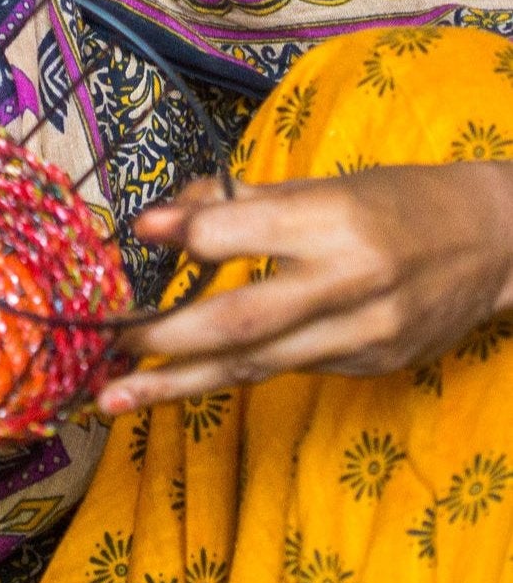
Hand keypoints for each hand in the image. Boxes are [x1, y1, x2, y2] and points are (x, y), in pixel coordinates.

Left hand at [98, 162, 512, 414]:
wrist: (497, 245)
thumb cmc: (396, 202)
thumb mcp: (323, 184)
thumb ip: (239, 201)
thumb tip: (159, 220)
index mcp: (334, 220)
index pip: (244, 230)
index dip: (187, 234)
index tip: (138, 232)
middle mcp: (349, 283)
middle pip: (241, 320)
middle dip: (166, 339)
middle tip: (109, 346)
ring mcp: (362, 334)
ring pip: (255, 366)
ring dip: (177, 385)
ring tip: (115, 398)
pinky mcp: (368, 365)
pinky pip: (286, 370)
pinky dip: (229, 375)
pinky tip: (181, 383)